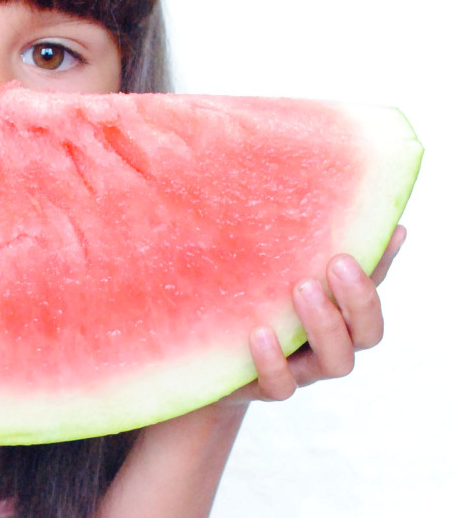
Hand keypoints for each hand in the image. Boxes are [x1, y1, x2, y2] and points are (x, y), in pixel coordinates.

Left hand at [97, 226, 407, 517]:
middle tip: (337, 261)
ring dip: (325, 325)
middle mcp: (326, 344)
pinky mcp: (264, 388)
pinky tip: (259, 333)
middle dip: (358, 298)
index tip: (383, 233)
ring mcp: (300, 369)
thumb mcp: (266, 267)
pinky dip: (274, 362)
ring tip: (302, 289)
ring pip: (335, 361)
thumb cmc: (244, 298)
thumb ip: (299, 241)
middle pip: (366, 333)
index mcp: (335, 313)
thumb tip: (323, 194)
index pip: (371, 293)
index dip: (381, 268)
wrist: (198, 356)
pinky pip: (280, 386)